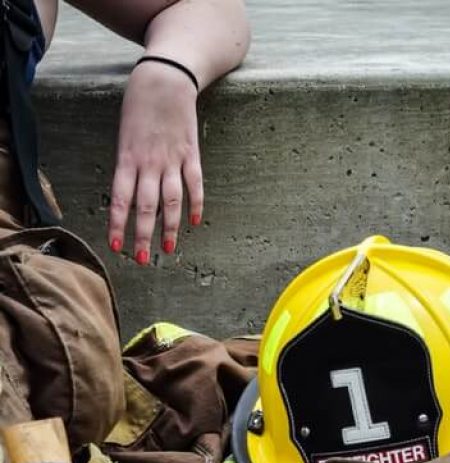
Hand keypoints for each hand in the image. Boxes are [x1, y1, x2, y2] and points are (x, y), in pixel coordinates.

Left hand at [108, 59, 202, 264]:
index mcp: (127, 157)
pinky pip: (195, 185)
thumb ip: (129, 165)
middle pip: (146, 206)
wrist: (164, 79)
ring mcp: (173, 160)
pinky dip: (195, 205)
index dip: (118, 224)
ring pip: (171, 201)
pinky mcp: (192, 155)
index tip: (116, 246)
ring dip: (169, 227)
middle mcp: (149, 163)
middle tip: (143, 259)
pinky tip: (194, 223)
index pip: (120, 199)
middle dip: (144, 235)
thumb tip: (132, 195)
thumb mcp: (124, 134)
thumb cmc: (139, 105)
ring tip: (168, 249)